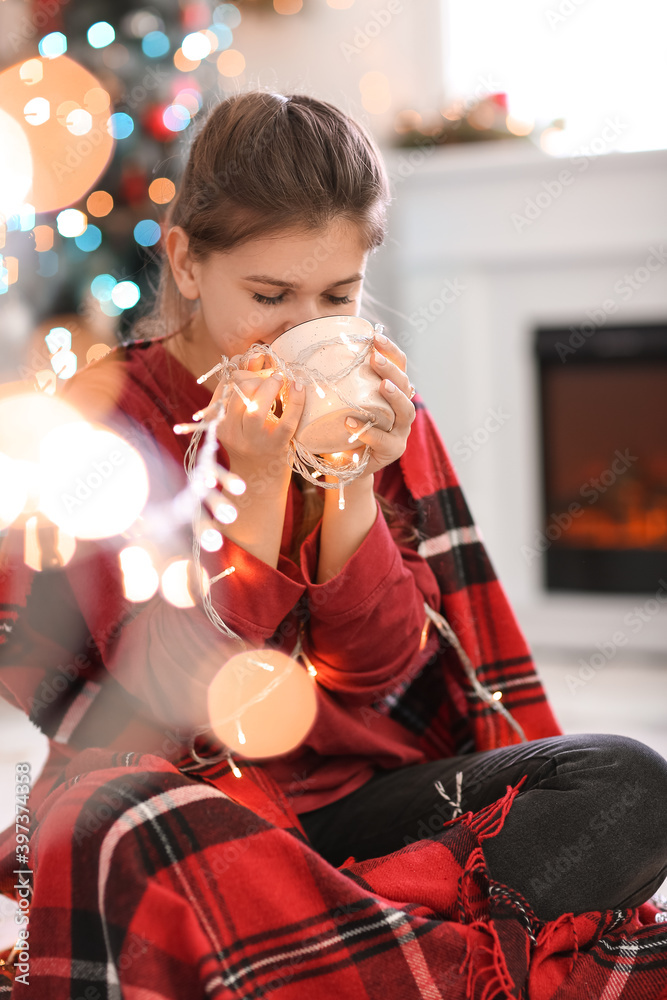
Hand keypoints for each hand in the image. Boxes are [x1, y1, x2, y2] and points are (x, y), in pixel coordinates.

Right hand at [199, 356, 305, 490]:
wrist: (260, 477)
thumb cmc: (251, 440)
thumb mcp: (241, 415)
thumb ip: (246, 385)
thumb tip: (257, 355)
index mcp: (218, 421)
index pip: (226, 386)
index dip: (242, 373)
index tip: (255, 372)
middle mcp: (231, 432)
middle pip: (239, 393)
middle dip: (256, 378)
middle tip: (272, 377)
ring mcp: (253, 441)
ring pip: (256, 407)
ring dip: (270, 386)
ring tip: (281, 379)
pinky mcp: (276, 446)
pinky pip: (287, 420)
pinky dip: (296, 400)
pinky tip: (299, 387)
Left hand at [343, 331, 415, 477]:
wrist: (346, 464)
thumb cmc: (344, 428)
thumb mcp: (344, 402)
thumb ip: (340, 383)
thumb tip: (315, 353)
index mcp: (393, 393)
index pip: (400, 366)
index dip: (391, 350)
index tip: (375, 336)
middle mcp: (401, 410)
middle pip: (406, 385)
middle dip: (392, 370)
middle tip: (375, 359)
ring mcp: (400, 432)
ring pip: (406, 411)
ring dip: (395, 396)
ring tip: (382, 386)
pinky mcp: (392, 451)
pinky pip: (383, 440)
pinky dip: (368, 432)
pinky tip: (351, 423)